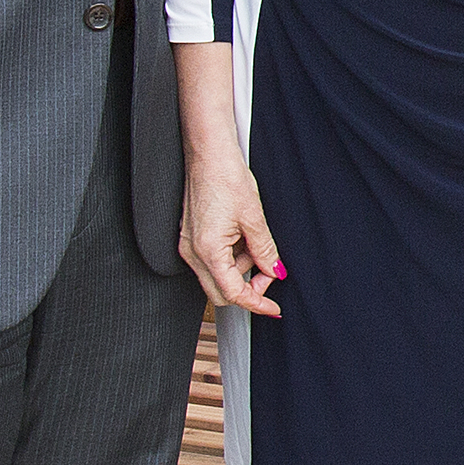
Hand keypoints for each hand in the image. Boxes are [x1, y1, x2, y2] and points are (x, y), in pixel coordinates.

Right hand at [180, 156, 285, 315]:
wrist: (208, 155)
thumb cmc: (226, 178)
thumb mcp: (254, 218)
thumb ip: (265, 251)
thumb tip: (274, 271)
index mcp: (208, 251)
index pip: (232, 294)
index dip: (256, 304)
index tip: (273, 309)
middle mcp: (192, 253)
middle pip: (221, 292)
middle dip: (248, 288)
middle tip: (268, 271)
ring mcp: (188, 245)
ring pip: (217, 276)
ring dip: (240, 268)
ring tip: (254, 241)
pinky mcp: (190, 237)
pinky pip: (212, 260)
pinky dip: (231, 257)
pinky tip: (242, 237)